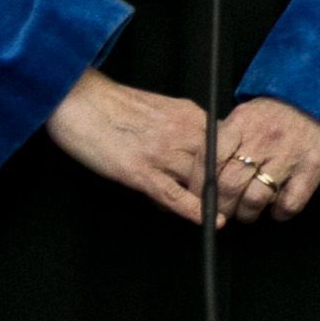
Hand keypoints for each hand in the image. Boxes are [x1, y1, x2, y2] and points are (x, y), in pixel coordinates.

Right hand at [46, 69, 223, 227]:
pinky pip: (173, 194)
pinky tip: (208, 220)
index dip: (236, 163)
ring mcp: (162, 153)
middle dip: (229, 185)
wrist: (79, 100)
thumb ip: (183, 126)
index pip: (228, 142)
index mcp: (190, 114)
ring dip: (212, 200)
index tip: (241, 178)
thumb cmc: (114, 103)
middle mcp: (182, 132)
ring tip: (222, 215)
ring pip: (200, 181)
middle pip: (220, 164)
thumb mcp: (161, 108)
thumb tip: (196, 150)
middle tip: (236, 203)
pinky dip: (193, 209)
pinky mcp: (139, 172)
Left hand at [208, 98, 319, 224]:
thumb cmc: (281, 111)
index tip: (201, 198)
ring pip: (254, 200)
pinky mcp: (313, 167)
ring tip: (249, 210)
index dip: (200, 186)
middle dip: (222, 207)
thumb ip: (227, 139)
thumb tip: (205, 172)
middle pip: (229, 185)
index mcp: (242, 122)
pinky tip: (278, 206)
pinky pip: (289, 204)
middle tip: (225, 209)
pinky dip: (279, 213)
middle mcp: (263, 138)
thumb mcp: (249, 114)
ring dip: (248, 213)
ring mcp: (289, 153)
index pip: (209, 161)